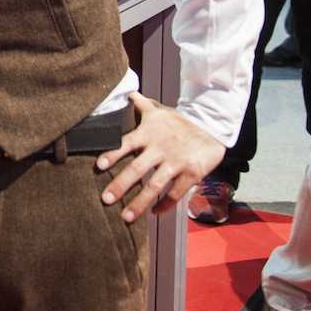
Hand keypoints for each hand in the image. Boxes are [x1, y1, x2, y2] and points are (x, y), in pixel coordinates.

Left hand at [98, 94, 223, 221]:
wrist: (212, 127)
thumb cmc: (179, 122)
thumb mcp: (158, 112)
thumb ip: (140, 105)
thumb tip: (126, 92)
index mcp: (148, 134)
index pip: (125, 143)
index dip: (112, 154)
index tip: (99, 166)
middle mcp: (160, 149)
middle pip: (137, 169)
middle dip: (120, 185)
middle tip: (106, 199)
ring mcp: (176, 162)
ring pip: (155, 186)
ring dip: (140, 203)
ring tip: (126, 217)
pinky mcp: (191, 173)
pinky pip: (176, 193)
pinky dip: (165, 205)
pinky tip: (154, 213)